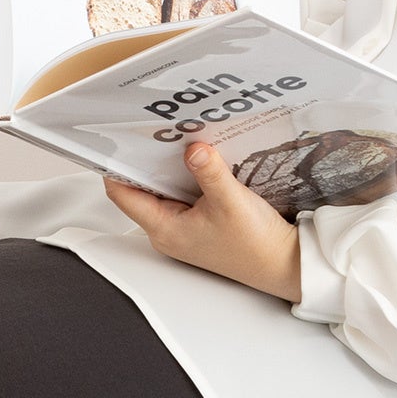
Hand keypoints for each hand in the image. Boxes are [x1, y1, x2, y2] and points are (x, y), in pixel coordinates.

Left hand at [105, 144, 300, 302]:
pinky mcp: (196, 224)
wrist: (281, 264)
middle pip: (139, 190)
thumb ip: (209, 171)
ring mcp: (181, 228)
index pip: (122, 194)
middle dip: (144, 161)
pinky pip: (181, 195)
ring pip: (162, 191)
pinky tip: (197, 161)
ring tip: (175, 141)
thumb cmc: (254, 245)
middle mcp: (166, 231)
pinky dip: (185, 177)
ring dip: (168, 168)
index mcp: (164, 229)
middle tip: (151, 133)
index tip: (118, 141)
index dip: (115, 166)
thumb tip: (192, 148)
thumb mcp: (230, 200)